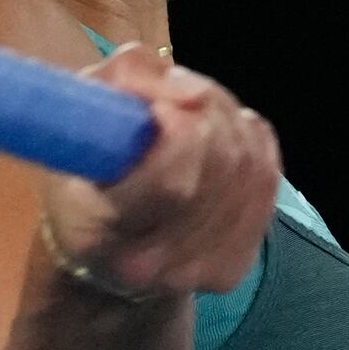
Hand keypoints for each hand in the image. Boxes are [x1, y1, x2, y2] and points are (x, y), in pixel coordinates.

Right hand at [41, 44, 280, 299]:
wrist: (97, 241)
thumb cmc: (81, 163)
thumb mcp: (81, 105)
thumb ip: (129, 78)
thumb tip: (190, 89)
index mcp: (97, 231)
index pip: (172, 184)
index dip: (181, 132)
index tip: (161, 108)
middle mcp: (152, 265)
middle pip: (222, 165)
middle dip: (207, 112)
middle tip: (175, 101)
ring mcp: (199, 271)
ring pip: (250, 168)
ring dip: (228, 122)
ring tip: (193, 114)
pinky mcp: (233, 266)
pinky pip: (267, 180)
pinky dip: (249, 143)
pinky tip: (219, 138)